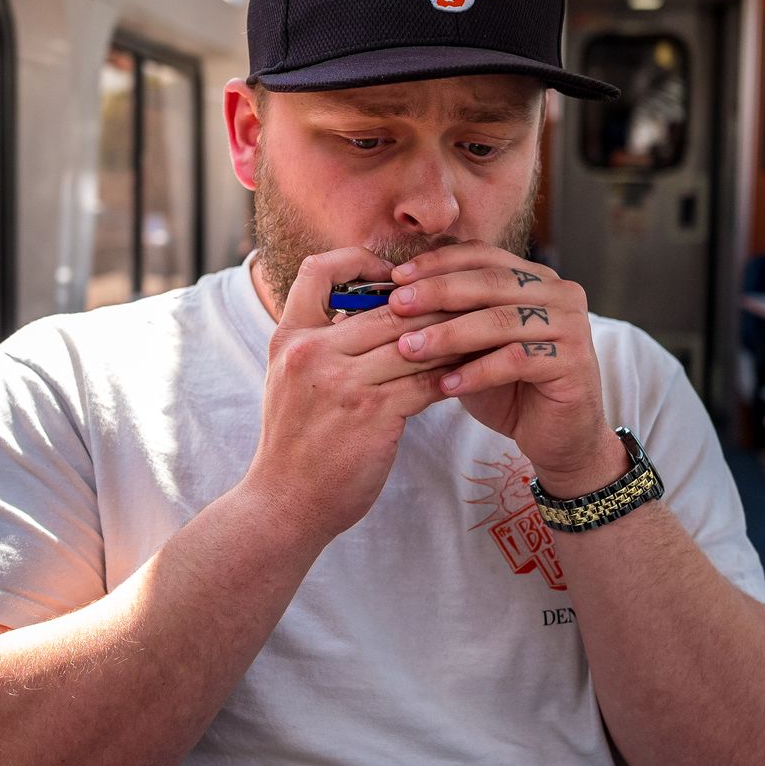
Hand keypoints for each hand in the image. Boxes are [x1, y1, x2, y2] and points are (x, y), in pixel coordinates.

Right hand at [241, 248, 459, 541]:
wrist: (283, 505)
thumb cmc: (294, 446)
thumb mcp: (290, 382)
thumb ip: (322, 346)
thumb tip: (370, 314)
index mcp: (289, 338)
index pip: (318, 270)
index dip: (358, 260)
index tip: (393, 277)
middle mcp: (312, 353)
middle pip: (387, 307)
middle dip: (431, 303)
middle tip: (468, 299)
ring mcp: (341, 383)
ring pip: (413, 341)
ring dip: (451, 336)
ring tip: (481, 332)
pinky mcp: (372, 414)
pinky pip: (426, 382)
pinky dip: (452, 375)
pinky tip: (473, 374)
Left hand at [385, 244, 621, 491]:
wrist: (556, 437)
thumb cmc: (509, 388)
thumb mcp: (473, 347)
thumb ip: (449, 318)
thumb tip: (394, 296)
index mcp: (535, 278)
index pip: (483, 255)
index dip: (438, 263)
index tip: (396, 277)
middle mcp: (560, 293)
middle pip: (491, 282)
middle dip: (439, 292)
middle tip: (398, 306)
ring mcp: (572, 325)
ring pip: (502, 320)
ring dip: (450, 334)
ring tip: (410, 348)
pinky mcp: (574, 361)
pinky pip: (517, 360)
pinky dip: (478, 372)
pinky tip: (447, 385)